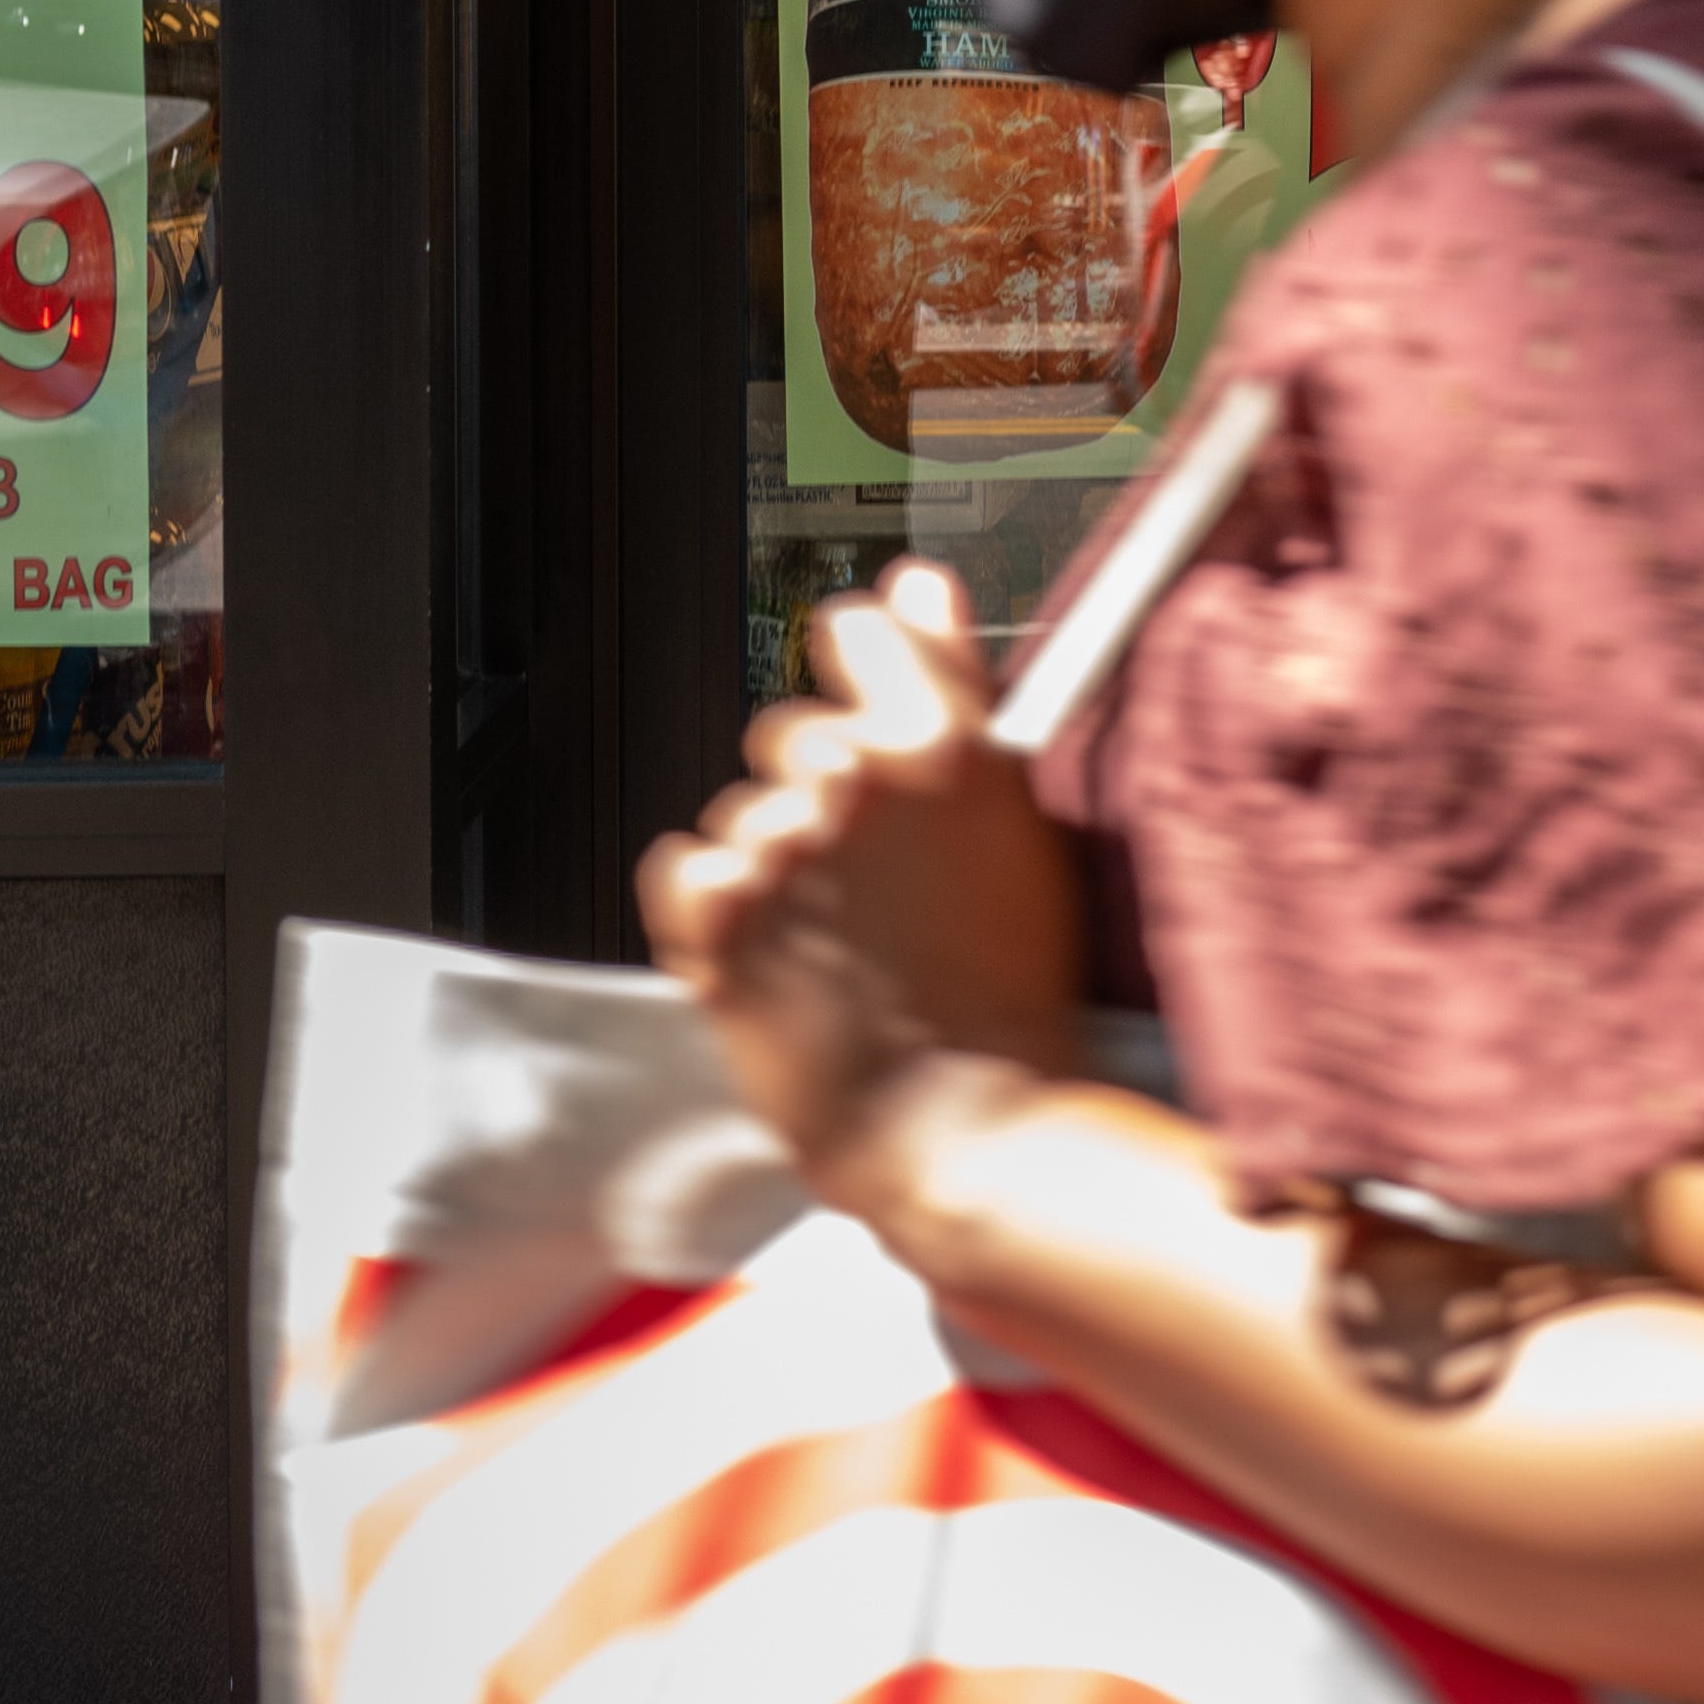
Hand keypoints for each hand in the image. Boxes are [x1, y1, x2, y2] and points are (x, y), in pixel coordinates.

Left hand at [636, 561, 1093, 1165]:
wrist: (963, 1124)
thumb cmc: (1006, 985)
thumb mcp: (1018, 818)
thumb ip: (956, 680)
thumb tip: (920, 578)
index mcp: (939, 742)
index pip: (854, 627)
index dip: (861, 675)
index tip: (872, 723)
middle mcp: (852, 775)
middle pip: (789, 727)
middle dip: (820, 794)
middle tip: (871, 882)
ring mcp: (777, 842)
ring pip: (743, 810)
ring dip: (775, 865)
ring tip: (837, 940)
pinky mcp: (712, 913)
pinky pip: (685, 866)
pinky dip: (714, 910)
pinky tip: (780, 957)